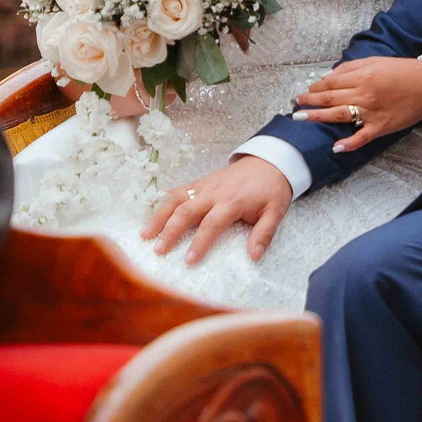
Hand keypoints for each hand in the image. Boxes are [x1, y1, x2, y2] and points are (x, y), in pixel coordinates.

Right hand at [141, 157, 294, 265]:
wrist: (269, 161)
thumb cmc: (271, 189)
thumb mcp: (276, 212)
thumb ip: (264, 234)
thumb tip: (254, 256)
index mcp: (232, 202)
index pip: (211, 224)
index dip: (199, 243)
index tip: (188, 260)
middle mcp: (214, 193)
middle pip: (186, 211)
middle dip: (170, 231)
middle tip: (158, 250)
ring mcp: (204, 185)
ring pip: (176, 199)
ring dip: (159, 216)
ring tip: (145, 234)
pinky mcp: (200, 182)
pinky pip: (179, 191)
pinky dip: (164, 203)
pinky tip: (153, 217)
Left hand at [293, 57, 421, 152]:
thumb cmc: (402, 71)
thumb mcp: (375, 62)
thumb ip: (350, 68)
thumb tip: (327, 77)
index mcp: (362, 76)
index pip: (330, 83)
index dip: (315, 87)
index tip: (305, 90)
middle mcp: (364, 94)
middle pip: (330, 99)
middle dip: (309, 101)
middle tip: (295, 104)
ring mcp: (371, 112)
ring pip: (339, 116)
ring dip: (318, 117)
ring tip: (301, 118)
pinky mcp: (381, 127)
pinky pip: (362, 137)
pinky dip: (349, 144)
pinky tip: (335, 147)